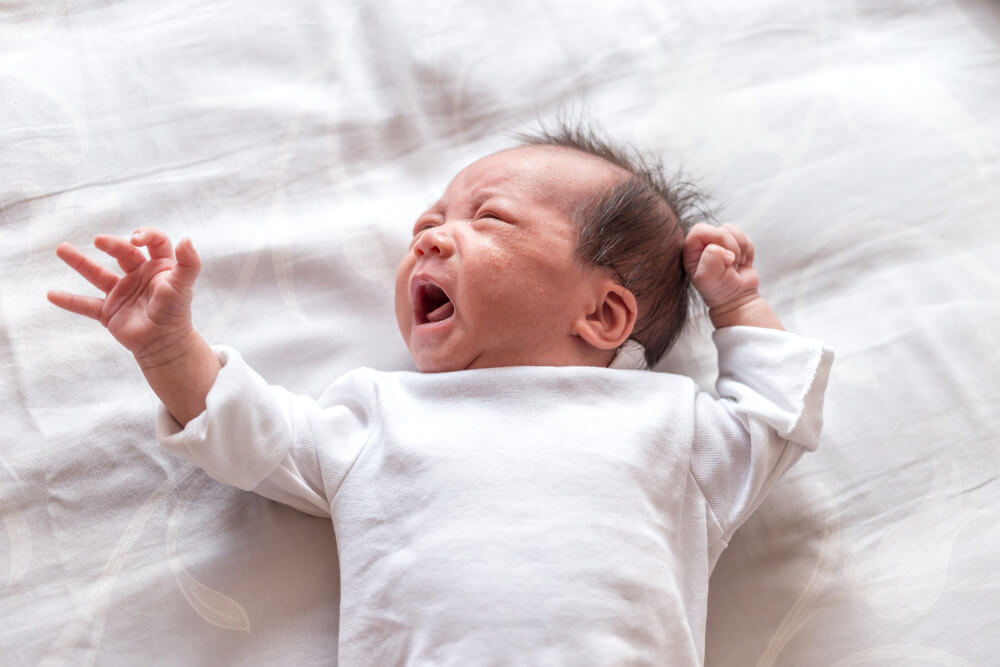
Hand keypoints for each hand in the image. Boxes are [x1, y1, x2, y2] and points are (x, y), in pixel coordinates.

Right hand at [48, 228, 202, 366]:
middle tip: (99, 240)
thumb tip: (187, 239)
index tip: (136, 239)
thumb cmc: (176, 312)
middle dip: (113, 244)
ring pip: (97, 273)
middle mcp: (139, 275)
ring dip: (80, 262)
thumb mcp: (184, 286)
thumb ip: (189, 264)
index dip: (146, 235)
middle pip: (124, 253)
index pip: (154, 242)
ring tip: (61, 248)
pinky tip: (51, 294)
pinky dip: (70, 301)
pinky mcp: (109, 311)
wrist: (165, 344)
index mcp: (159, 267)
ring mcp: (122, 292)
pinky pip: (85, 304)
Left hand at [683, 223, 782, 329]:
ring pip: (734, 231)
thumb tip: (722, 249)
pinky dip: (747, 251)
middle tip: (730, 264)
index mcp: (691, 250)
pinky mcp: (735, 244)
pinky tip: (741, 263)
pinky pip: (745, 238)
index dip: (715, 239)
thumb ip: (710, 259)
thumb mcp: (707, 278)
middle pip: (720, 229)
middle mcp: (703, 244)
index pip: (700, 229)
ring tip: (734, 265)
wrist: (736, 298)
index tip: (724, 257)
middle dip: (731, 246)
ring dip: (740, 249)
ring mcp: (719, 243)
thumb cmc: (717, 290)